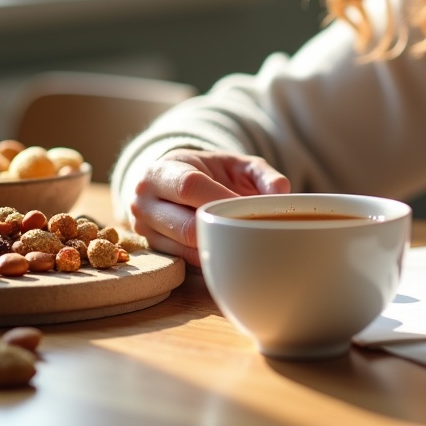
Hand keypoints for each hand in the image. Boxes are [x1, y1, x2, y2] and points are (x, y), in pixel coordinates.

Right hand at [121, 149, 290, 265]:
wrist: (173, 182)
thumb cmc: (208, 172)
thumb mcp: (234, 164)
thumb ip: (262, 174)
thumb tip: (281, 193)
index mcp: (162, 171)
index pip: (189, 187)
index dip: (220, 200)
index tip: (247, 208)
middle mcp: (143, 201)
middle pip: (186, 226)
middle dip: (222, 231)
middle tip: (249, 229)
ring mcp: (144, 229)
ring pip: (185, 250)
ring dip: (217, 247)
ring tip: (241, 238)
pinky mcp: (153, 250)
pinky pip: (185, 262)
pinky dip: (209, 257)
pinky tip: (226, 248)